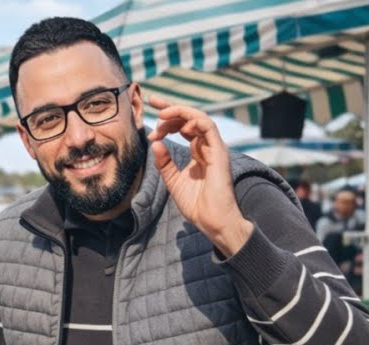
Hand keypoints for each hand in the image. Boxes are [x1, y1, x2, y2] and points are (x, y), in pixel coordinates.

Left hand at [147, 95, 253, 255]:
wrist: (212, 220)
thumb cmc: (197, 204)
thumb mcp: (173, 180)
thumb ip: (164, 162)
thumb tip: (155, 142)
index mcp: (197, 152)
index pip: (183, 127)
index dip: (168, 117)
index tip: (150, 112)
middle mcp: (207, 147)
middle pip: (190, 119)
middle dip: (171, 107)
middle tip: (152, 101)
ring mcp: (214, 148)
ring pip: (199, 119)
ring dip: (179, 113)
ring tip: (161, 116)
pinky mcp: (219, 152)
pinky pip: (209, 128)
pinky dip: (194, 121)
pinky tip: (179, 124)